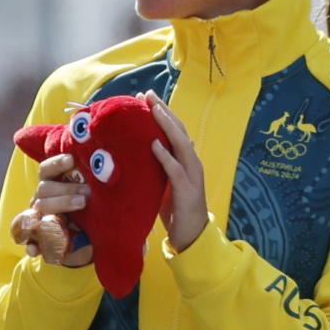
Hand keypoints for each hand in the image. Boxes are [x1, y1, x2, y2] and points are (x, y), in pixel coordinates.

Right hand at [15, 155, 91, 270]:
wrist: (87, 243)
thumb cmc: (90, 213)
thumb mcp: (92, 198)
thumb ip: (93, 187)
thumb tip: (108, 172)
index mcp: (51, 186)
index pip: (47, 170)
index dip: (57, 164)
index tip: (72, 160)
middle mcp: (41, 200)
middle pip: (44, 189)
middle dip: (66, 189)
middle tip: (87, 194)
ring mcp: (38, 220)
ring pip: (40, 209)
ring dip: (59, 206)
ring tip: (81, 205)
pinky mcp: (38, 242)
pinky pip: (29, 243)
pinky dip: (31, 246)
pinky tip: (35, 249)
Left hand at [149, 105, 208, 251]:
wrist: (190, 234)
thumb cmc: (174, 208)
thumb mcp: (162, 181)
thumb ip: (156, 165)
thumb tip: (137, 149)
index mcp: (185, 159)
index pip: (174, 130)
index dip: (162, 112)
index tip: (145, 97)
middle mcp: (191, 162)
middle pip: (178, 130)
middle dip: (163, 111)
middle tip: (147, 94)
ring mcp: (192, 174)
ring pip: (180, 144)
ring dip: (166, 125)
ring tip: (153, 110)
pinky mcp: (187, 190)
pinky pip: (175, 170)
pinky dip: (165, 156)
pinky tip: (154, 145)